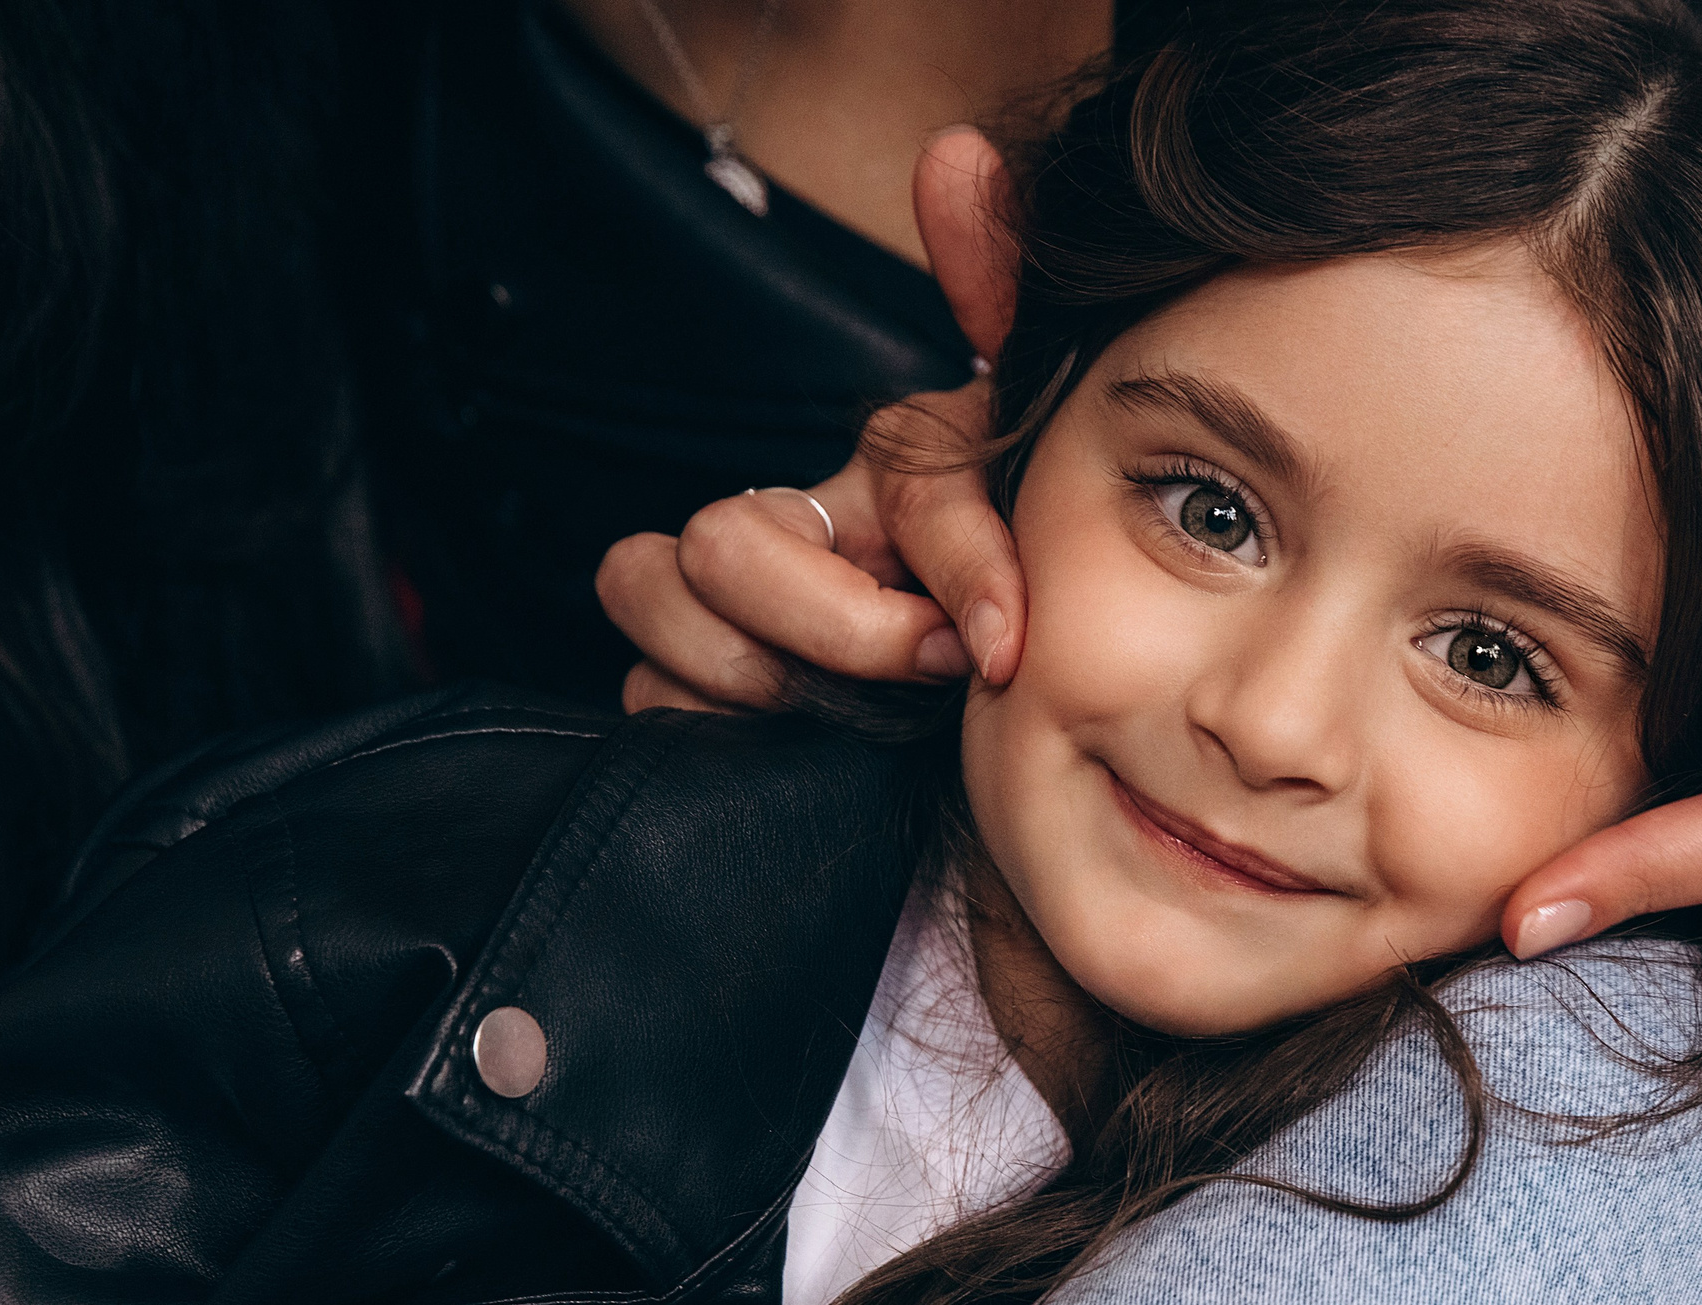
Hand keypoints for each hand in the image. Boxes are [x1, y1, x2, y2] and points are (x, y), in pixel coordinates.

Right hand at [597, 127, 1030, 713]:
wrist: (1009, 725)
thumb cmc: (1029, 592)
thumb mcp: (1052, 471)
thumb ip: (1008, 313)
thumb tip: (953, 157)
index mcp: (886, 471)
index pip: (897, 479)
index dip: (952, 563)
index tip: (995, 647)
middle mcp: (792, 524)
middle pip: (726, 537)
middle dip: (829, 625)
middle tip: (919, 674)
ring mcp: (725, 608)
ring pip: (652, 594)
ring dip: (749, 668)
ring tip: (843, 716)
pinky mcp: (694, 689)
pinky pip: (649, 696)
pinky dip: (705, 725)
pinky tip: (789, 750)